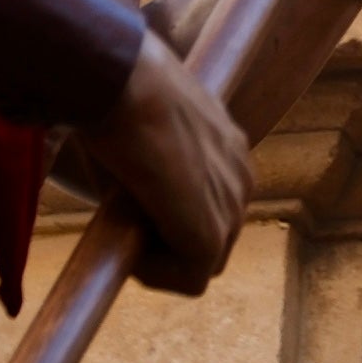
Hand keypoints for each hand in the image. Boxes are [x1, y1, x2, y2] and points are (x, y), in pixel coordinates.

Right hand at [76, 30, 252, 293]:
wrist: (121, 82)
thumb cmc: (119, 99)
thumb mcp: (145, 136)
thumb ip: (155, 170)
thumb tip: (130, 197)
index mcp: (229, 152)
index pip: (212, 208)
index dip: (169, 220)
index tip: (131, 206)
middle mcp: (241, 178)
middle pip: (212, 242)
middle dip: (167, 244)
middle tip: (123, 223)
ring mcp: (231, 206)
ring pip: (202, 264)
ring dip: (160, 259)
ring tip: (122, 226)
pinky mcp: (211, 232)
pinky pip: (191, 280)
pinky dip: (155, 273)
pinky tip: (127, 238)